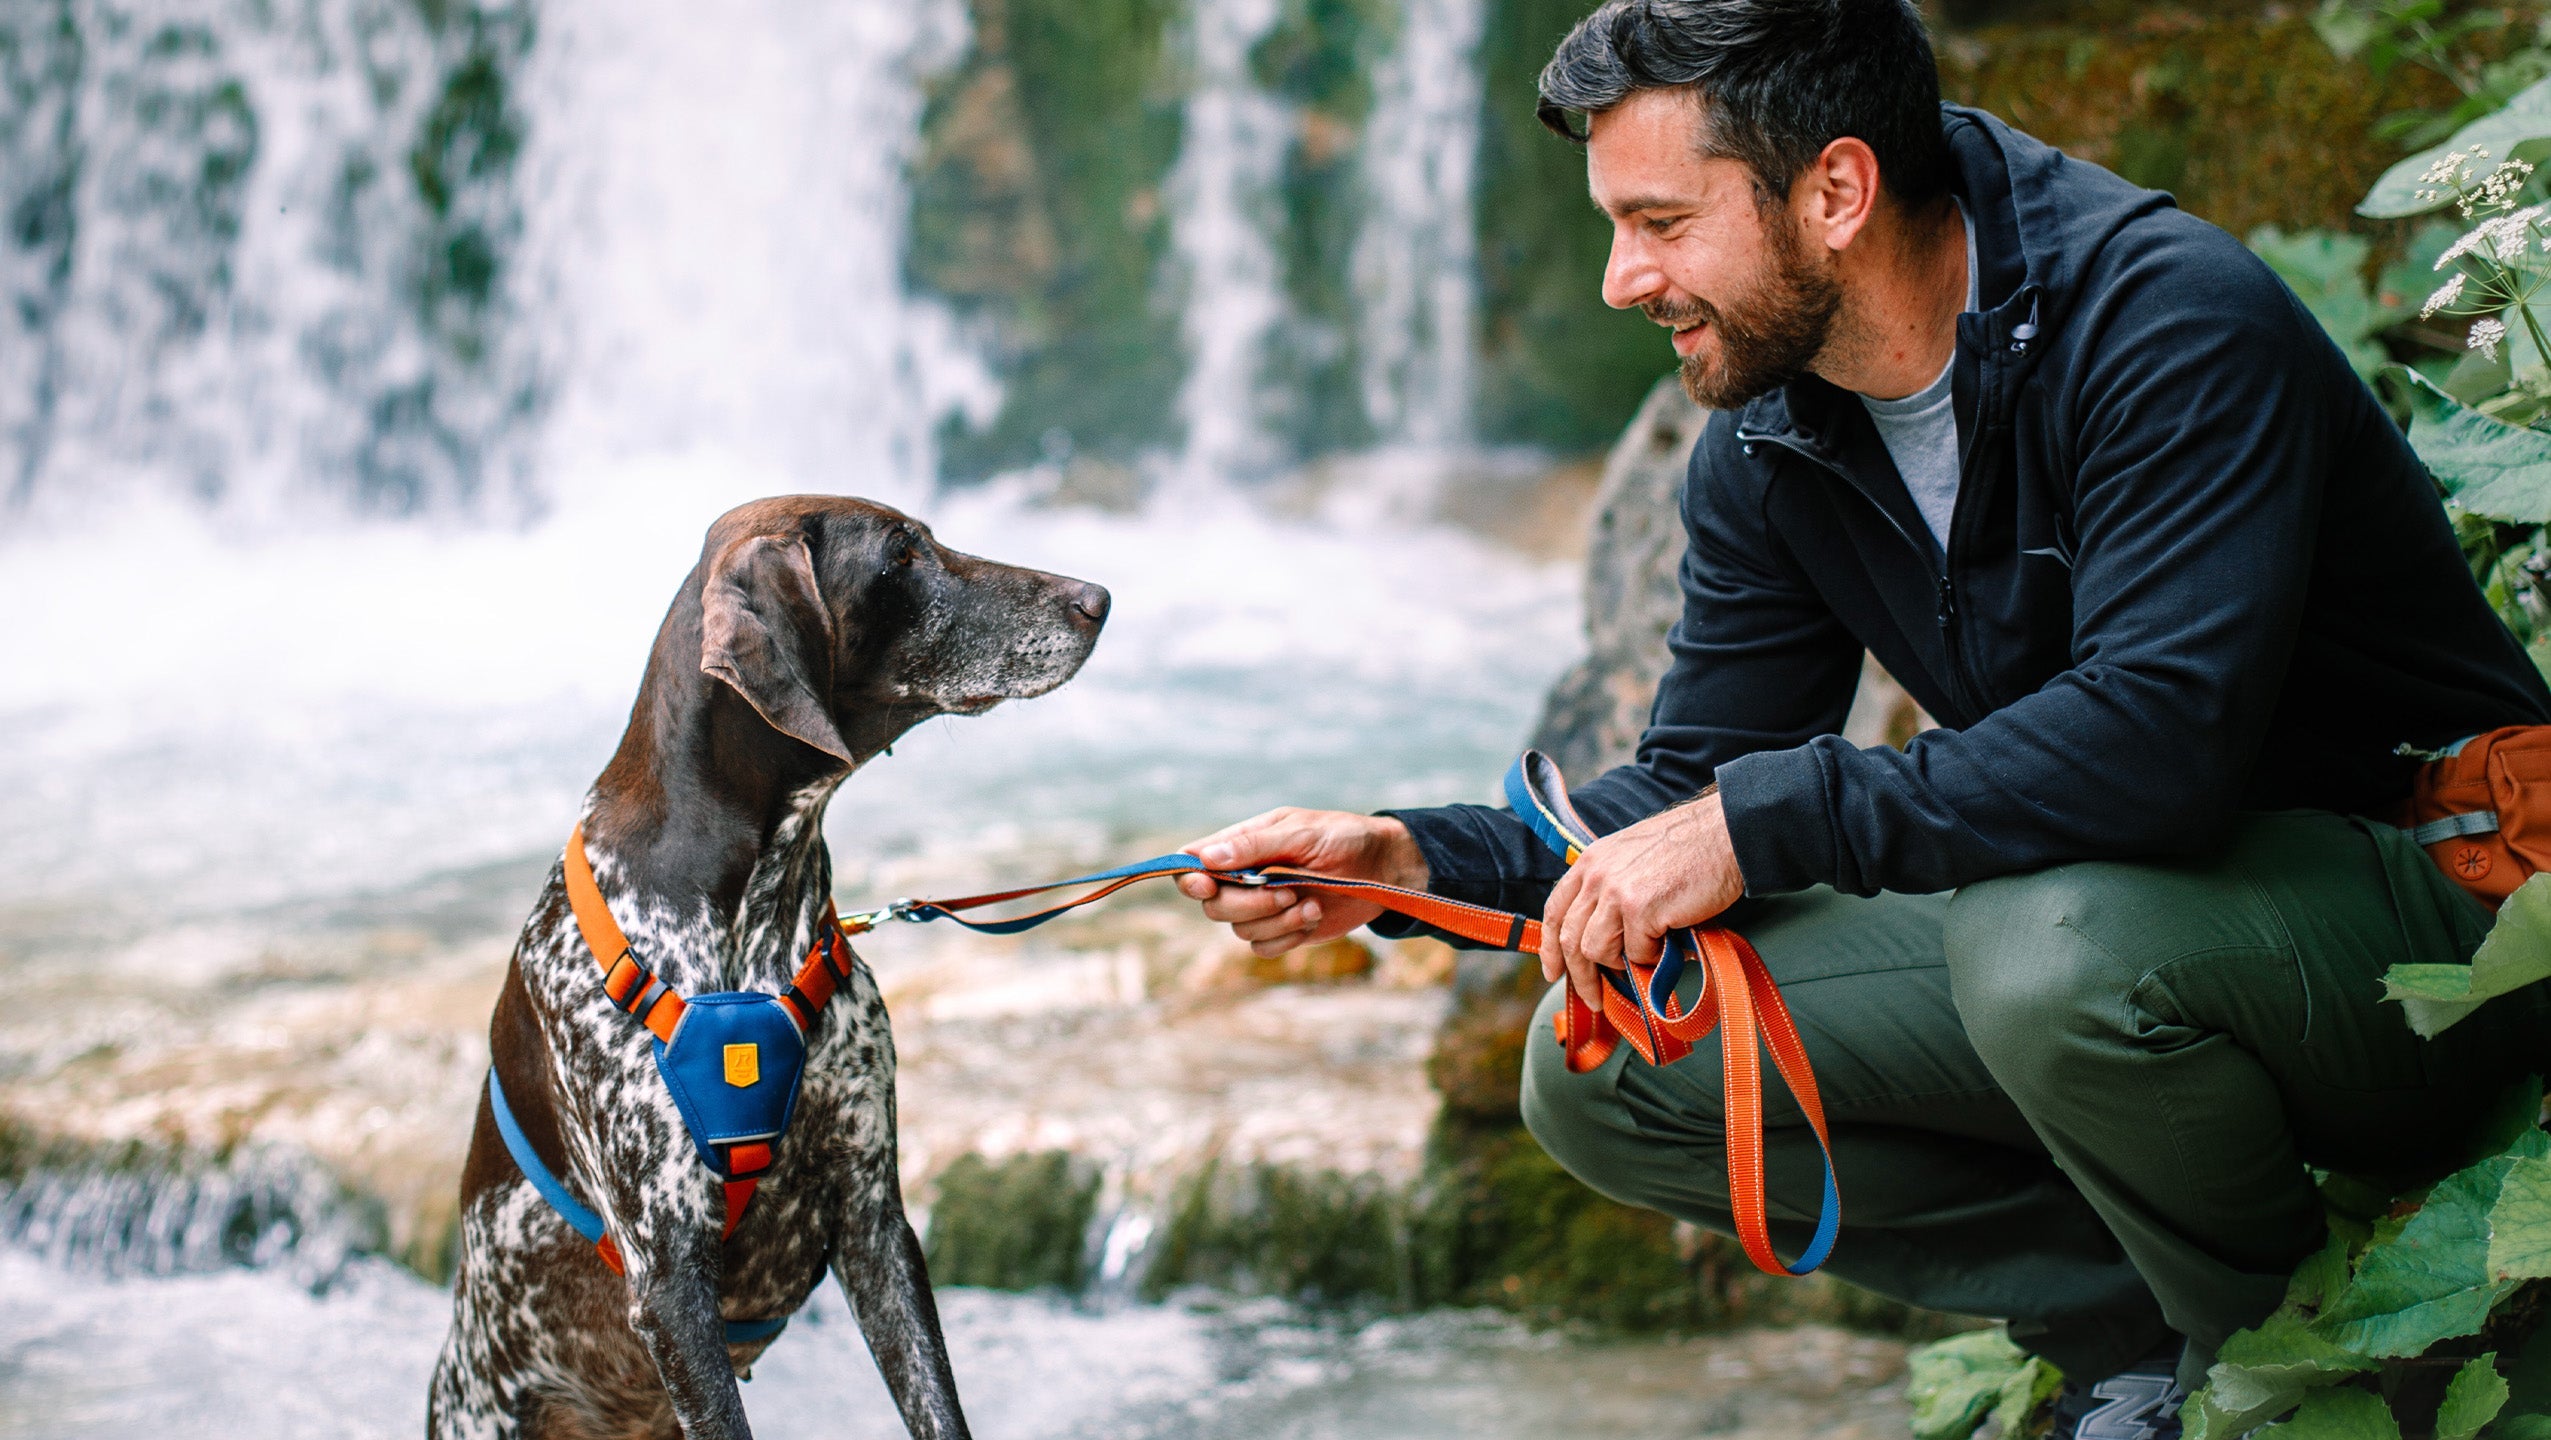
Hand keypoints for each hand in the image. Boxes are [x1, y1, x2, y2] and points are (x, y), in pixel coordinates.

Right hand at [1173, 809, 1428, 956]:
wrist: (1385, 867)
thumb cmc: (1344, 838)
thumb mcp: (1301, 833)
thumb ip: (1253, 846)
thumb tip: (1206, 859)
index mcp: (1243, 845)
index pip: (1194, 864)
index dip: (1190, 879)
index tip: (1206, 886)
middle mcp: (1246, 877)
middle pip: (1213, 905)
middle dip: (1247, 904)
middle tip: (1286, 892)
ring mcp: (1264, 906)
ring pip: (1240, 929)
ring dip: (1275, 921)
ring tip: (1310, 902)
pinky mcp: (1284, 930)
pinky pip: (1264, 947)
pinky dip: (1287, 936)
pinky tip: (1314, 916)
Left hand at [1540, 790, 1744, 1008]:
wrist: (1725, 835)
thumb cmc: (1690, 849)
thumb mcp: (1633, 858)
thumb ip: (1611, 890)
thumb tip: (1604, 938)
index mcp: (1592, 862)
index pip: (1555, 910)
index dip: (1550, 946)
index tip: (1554, 972)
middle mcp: (1596, 875)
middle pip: (1570, 939)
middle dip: (1580, 976)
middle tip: (1594, 998)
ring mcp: (1615, 892)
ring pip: (1597, 951)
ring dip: (1621, 965)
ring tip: (1648, 957)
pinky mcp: (1640, 909)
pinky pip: (1635, 953)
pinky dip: (1654, 957)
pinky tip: (1671, 943)